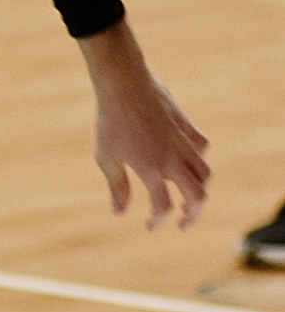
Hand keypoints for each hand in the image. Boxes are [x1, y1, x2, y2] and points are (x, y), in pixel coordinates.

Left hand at [79, 21, 209, 229]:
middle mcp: (173, 160)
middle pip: (198, 198)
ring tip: (187, 199)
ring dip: (200, 191)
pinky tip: (188, 163)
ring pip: (205, 175)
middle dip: (193, 215)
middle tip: (182, 224)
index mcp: (152, 169)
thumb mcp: (106, 156)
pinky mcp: (188, 127)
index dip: (158, 222)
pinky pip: (203, 148)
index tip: (151, 227)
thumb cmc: (110, 121)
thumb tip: (118, 213)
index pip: (163, 207)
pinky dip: (200, 160)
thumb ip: (117, 186)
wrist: (124, 85)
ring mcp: (184, 143)